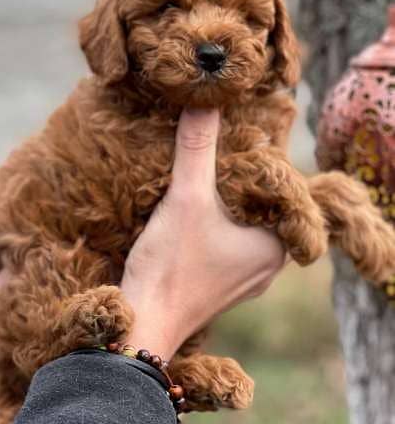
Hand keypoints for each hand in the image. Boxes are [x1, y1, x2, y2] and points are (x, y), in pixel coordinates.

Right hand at [121, 108, 284, 360]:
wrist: (142, 323)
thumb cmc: (171, 267)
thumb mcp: (186, 199)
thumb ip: (196, 148)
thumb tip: (202, 101)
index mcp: (275, 248)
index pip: (281, 193)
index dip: (261, 165)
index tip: (242, 140)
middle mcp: (267, 267)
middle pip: (261, 211)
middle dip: (241, 184)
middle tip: (222, 151)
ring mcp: (243, 281)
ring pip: (243, 230)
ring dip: (227, 207)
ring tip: (206, 176)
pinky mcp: (219, 288)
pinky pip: (226, 247)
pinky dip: (215, 228)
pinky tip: (194, 213)